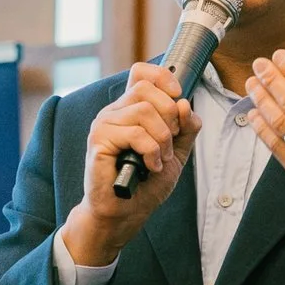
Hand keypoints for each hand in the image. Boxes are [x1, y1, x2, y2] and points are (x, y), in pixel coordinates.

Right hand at [62, 62, 198, 267]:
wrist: (126, 211)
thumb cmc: (146, 182)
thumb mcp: (177, 151)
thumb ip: (186, 128)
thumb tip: (185, 104)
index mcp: (130, 108)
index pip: (142, 72)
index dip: (163, 78)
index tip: (177, 99)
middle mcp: (114, 111)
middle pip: (147, 88)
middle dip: (169, 116)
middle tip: (169, 142)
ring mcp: (104, 124)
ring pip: (144, 111)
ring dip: (162, 139)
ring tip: (159, 160)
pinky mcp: (99, 140)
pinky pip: (135, 133)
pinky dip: (151, 152)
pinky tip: (149, 167)